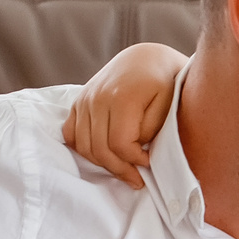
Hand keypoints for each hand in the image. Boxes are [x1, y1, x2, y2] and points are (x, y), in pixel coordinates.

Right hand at [62, 42, 188, 186]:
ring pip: (84, 146)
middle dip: (120, 169)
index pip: (120, 144)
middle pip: (99, 149)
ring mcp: (84, 99)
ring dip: (103, 163)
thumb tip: (134, 151)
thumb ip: (149, 129)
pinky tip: (103, 155)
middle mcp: (97, 97)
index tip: (149, 163)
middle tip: (137, 180)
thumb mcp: (168, 104)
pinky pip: (71, 134)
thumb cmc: (164, 83)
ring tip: (124, 169)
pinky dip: (84, 149)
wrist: (146, 59)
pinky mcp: (78, 101)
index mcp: (121, 96)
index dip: (135, 161)